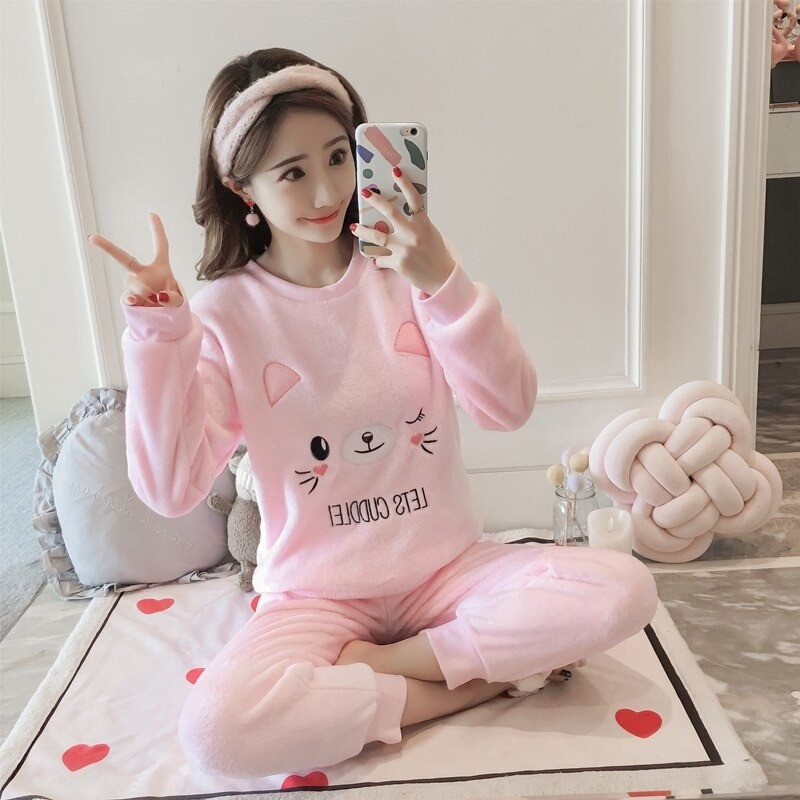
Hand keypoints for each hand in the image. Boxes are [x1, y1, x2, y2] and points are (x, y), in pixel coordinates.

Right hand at [87, 212, 182, 306]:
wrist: (166, 319)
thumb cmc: (172, 303)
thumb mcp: (178, 300)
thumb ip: (173, 298)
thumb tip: (157, 297)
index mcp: (160, 267)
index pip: (160, 245)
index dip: (157, 230)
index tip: (152, 214)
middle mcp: (142, 273)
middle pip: (124, 259)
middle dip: (107, 247)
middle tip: (92, 237)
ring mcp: (134, 286)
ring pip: (131, 281)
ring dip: (142, 288)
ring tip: (153, 298)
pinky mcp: (130, 300)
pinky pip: (127, 298)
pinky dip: (131, 300)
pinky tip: (133, 301)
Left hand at [351, 168, 454, 295]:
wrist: (441, 278)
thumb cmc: (435, 253)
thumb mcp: (430, 233)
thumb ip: (416, 223)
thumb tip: (398, 211)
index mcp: (424, 224)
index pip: (414, 199)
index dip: (405, 183)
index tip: (395, 170)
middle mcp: (413, 235)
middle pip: (391, 213)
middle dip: (376, 201)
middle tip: (365, 192)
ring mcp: (404, 250)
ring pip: (378, 236)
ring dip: (363, 231)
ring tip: (354, 227)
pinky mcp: (398, 264)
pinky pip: (381, 258)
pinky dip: (378, 258)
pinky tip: (376, 258)